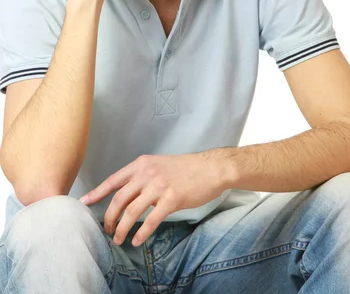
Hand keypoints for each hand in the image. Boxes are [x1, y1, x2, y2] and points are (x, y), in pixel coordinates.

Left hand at [79, 152, 227, 246]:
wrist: (210, 168)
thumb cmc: (185, 168)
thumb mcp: (159, 165)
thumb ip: (142, 177)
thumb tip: (128, 195)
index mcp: (142, 164)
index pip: (113, 180)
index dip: (97, 192)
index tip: (84, 203)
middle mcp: (147, 173)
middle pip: (119, 199)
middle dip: (108, 217)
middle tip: (106, 230)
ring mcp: (159, 186)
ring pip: (132, 211)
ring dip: (122, 229)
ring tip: (118, 239)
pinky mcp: (171, 199)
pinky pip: (151, 220)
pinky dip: (141, 233)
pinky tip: (137, 240)